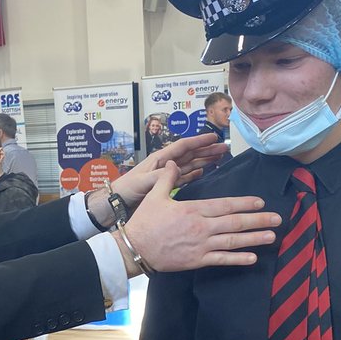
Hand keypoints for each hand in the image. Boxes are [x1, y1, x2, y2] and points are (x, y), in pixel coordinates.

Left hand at [112, 133, 227, 209]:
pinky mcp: (166, 184)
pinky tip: (202, 172)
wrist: (117, 201)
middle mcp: (165, 164)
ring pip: (189, 164)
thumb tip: (176, 168)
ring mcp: (166, 173)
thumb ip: (159, 175)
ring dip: (204, 160)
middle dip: (206, 150)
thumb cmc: (126, 188)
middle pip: (190, 153)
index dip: (199, 141)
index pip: (183, 146)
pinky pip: (184, 176)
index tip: (213, 138)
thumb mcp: (143, 181)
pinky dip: (194, 174)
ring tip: (218, 158)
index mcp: (160, 159)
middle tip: (223, 148)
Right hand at [119, 163, 278, 272]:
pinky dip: (238, 259)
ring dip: (254, 238)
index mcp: (194, 210)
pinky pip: (222, 260)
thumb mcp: (155, 196)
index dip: (245, 203)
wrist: (135, 248)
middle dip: (258, 220)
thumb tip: (172, 162)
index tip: (260, 202)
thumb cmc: (145, 222)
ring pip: (233, 241)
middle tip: (277, 219)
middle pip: (235, 222)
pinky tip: (253, 257)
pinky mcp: (197, 260)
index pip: (225, 205)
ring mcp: (201, 245)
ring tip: (272, 237)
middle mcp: (202, 227)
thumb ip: (167, 179)